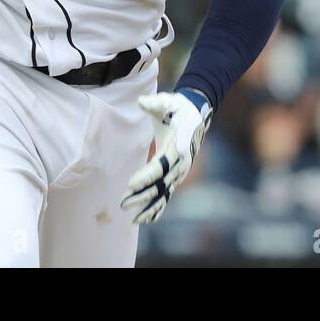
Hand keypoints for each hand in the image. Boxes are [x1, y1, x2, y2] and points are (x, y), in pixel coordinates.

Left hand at [120, 88, 212, 224]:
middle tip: (123, 203)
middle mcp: (181, 162)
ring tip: (134, 219)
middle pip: (161, 184)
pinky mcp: (176, 175)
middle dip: (142, 195)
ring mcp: (180, 171)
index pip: (160, 165)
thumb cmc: (177, 107)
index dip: (146, 176)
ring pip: (164, 193)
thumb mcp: (166, 101)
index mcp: (178, 146)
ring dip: (149, 206)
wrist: (195, 112)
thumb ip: (154, 103)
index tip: (131, 184)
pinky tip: (147, 219)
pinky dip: (159, 207)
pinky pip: (168, 194)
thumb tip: (142, 102)